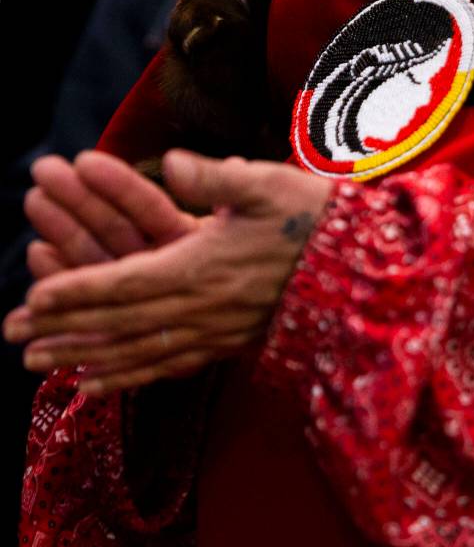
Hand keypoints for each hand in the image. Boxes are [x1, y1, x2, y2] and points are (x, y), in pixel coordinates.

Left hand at [5, 150, 332, 394]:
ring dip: (87, 358)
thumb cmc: (315, 220)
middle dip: (64, 330)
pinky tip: (102, 385)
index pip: (126, 281)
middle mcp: (205, 307)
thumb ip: (217, 176)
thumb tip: (170, 162)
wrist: (365, 270)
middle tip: (13, 337)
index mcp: (205, 265)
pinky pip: (172, 367)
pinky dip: (131, 377)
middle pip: (121, 324)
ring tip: (42, 366)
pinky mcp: (231, 343)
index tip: (31, 298)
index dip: (76, 291)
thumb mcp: (269, 185)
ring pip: (140, 352)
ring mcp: (218, 331)